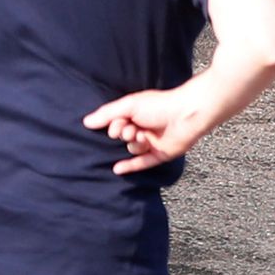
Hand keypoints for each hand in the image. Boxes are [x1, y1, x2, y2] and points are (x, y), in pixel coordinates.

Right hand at [83, 88, 207, 174]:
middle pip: (123, 137)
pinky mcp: (161, 154)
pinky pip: (143, 163)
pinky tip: (117, 169)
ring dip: (134, 144)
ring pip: (133, 149)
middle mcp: (144, 128)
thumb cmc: (161, 104)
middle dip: (124, 134)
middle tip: (130, 130)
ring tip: (142, 136)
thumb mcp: (130, 105)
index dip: (114, 126)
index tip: (117, 125)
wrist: (187, 113)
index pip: (116, 124)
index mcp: (137, 114)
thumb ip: (108, 113)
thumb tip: (86, 122)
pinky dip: (131, 166)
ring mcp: (153, 142)